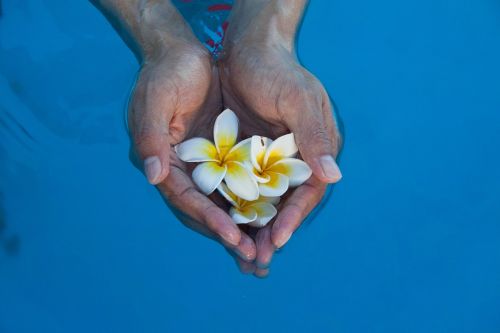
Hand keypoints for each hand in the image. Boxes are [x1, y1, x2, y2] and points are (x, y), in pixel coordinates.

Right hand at [94, 0, 258, 267]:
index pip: (186, 199)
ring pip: (222, 205)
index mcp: (163, 162)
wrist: (183, 54)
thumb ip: (150, 138)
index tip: (233, 238)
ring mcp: (201, 166)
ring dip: (241, 230)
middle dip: (228, 236)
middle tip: (254, 260)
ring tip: (263, 254)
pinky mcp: (220, 157)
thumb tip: (153, 177)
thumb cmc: (167, 72)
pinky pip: (236, 186)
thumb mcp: (156, 99)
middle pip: (205, 211)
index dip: (209, 219)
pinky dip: (250, 205)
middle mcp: (181, 171)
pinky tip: (269, 220)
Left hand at [219, 0, 342, 272]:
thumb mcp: (299, 99)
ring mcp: (271, 159)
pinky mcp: (248, 156)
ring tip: (241, 257)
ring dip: (254, 228)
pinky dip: (236, 207)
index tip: (276, 240)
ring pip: (263, 201)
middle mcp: (296, 159)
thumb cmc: (278, 70)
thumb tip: (334, 177)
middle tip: (256, 263)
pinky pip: (242, 187)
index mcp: (315, 149)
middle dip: (272, 233)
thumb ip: (315, 137)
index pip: (307, 192)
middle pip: (285, 203)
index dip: (292, 217)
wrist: (248, 49)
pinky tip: (224, 227)